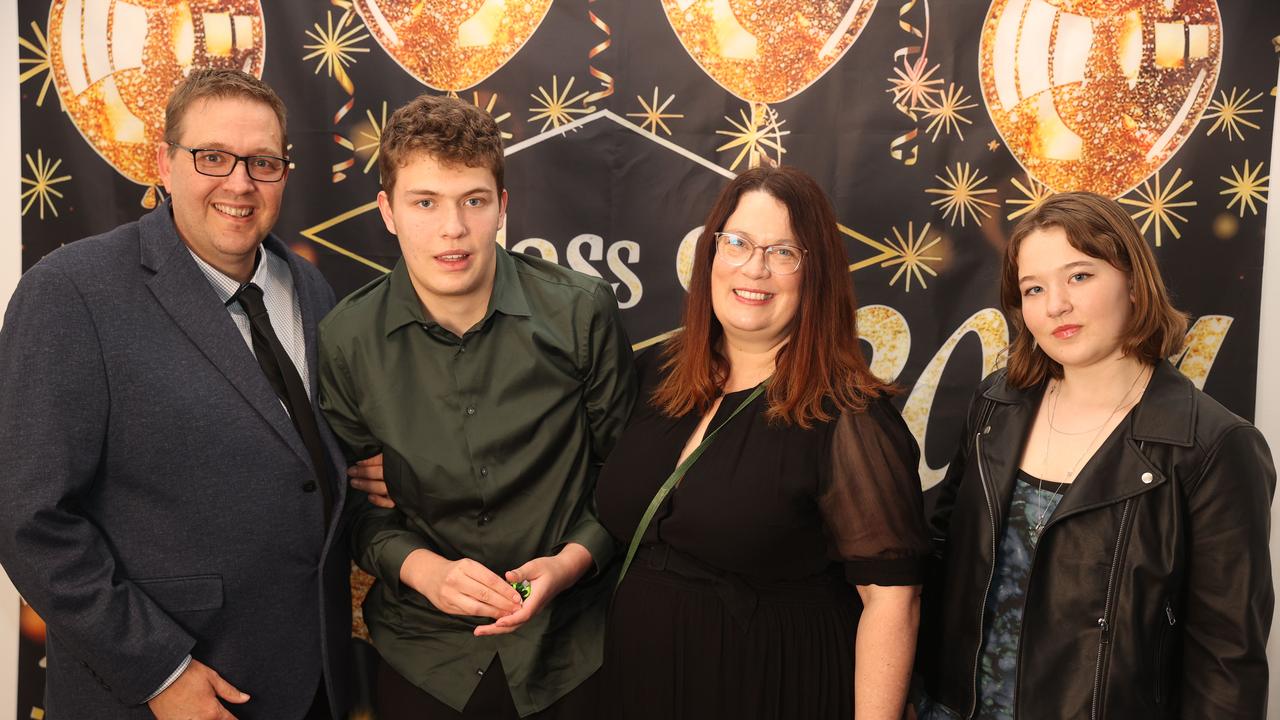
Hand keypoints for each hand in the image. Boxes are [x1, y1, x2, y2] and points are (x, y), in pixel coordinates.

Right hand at [147, 659, 247, 719]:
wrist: (161, 675)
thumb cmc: (187, 674)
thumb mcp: (212, 678)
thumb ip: (230, 692)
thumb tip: (245, 699)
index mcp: (212, 712)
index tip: (234, 718)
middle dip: (219, 719)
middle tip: (214, 710)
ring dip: (205, 719)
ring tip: (202, 710)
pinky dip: (191, 719)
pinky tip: (191, 714)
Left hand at [348, 454, 391, 507]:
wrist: (410, 481)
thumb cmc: (389, 467)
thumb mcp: (384, 456)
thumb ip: (375, 456)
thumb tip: (361, 458)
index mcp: (394, 462)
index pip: (382, 460)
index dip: (369, 461)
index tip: (358, 463)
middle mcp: (395, 475)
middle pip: (380, 473)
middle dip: (364, 472)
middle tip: (351, 471)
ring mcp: (396, 488)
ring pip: (381, 487)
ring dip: (366, 485)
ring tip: (353, 482)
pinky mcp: (395, 499)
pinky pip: (388, 502)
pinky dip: (379, 501)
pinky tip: (370, 497)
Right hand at [400, 549, 522, 619]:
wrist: (430, 576)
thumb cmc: (456, 571)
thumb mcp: (470, 566)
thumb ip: (486, 577)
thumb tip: (508, 591)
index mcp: (465, 566)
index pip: (490, 579)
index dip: (505, 590)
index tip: (517, 597)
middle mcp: (456, 580)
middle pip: (485, 594)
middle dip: (503, 603)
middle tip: (516, 609)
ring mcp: (450, 595)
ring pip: (477, 607)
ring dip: (494, 613)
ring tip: (507, 615)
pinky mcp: (447, 607)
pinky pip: (468, 613)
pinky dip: (483, 616)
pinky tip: (493, 617)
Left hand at [474, 543, 592, 636]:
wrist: (562, 573)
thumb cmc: (549, 568)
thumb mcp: (535, 566)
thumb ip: (521, 572)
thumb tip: (508, 576)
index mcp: (536, 599)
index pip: (524, 614)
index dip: (510, 619)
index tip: (497, 622)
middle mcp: (533, 608)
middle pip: (516, 625)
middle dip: (497, 630)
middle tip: (479, 631)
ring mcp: (530, 610)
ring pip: (514, 624)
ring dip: (497, 629)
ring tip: (480, 630)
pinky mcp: (526, 608)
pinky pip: (514, 619)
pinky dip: (502, 623)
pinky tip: (489, 622)